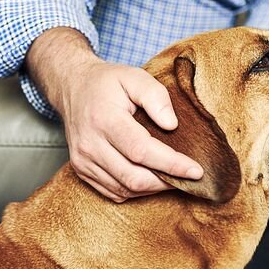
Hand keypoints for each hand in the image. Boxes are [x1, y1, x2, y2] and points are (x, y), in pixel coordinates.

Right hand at [26, 28, 203, 201]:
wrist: (72, 87)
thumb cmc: (108, 82)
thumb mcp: (134, 76)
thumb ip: (155, 96)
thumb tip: (172, 125)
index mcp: (104, 119)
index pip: (141, 151)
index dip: (171, 164)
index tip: (196, 170)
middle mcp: (90, 144)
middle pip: (133, 177)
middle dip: (167, 181)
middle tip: (190, 178)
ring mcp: (83, 161)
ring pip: (125, 189)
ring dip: (154, 188)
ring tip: (175, 178)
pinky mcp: (81, 170)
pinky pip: (114, 192)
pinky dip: (137, 190)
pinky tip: (153, 179)